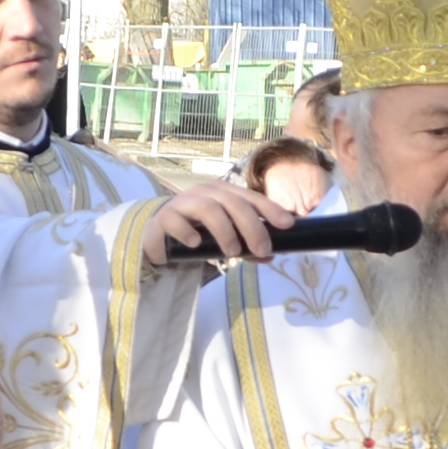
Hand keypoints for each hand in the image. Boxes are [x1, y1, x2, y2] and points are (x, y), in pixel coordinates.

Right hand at [147, 179, 283, 263]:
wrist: (159, 234)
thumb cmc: (198, 233)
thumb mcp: (225, 238)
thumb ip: (246, 245)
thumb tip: (270, 255)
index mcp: (223, 194)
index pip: (250, 198)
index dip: (270, 209)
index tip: (288, 224)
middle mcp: (205, 193)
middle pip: (233, 203)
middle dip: (252, 226)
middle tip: (262, 249)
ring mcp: (183, 202)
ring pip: (208, 208)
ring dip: (224, 230)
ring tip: (232, 253)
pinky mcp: (164, 217)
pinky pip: (175, 220)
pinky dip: (188, 232)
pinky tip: (196, 244)